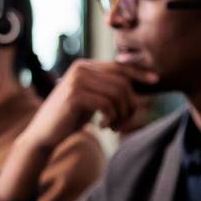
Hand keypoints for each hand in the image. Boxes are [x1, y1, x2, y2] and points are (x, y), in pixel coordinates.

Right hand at [22, 60, 158, 149]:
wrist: (44, 134)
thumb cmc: (70, 118)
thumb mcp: (92, 99)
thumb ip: (107, 88)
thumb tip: (137, 84)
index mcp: (85, 66)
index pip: (119, 65)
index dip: (139, 72)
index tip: (155, 80)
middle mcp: (80, 68)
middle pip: (122, 81)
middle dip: (130, 104)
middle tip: (123, 122)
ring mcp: (77, 80)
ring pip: (118, 93)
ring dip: (121, 114)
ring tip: (113, 126)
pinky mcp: (75, 95)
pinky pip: (107, 104)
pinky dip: (112, 118)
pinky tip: (104, 127)